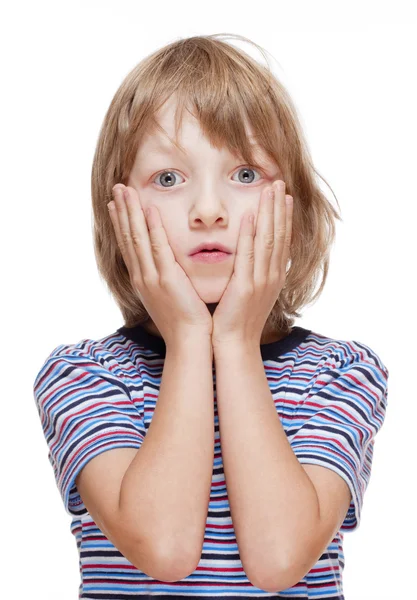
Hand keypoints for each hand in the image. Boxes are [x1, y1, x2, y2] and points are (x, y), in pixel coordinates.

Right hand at [108, 184, 212, 345]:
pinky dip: (152, 228)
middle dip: (122, 211)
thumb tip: (168, 267)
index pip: (129, 246)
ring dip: (131, 212)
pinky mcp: (167, 279)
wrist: (189, 341)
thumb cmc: (183, 321)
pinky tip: (149, 210)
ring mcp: (152, 277)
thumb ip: (166, 279)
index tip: (116, 205)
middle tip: (116, 188)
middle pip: (128, 237)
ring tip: (125, 190)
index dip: (122, 223)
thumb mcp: (169, 297)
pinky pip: (158, 248)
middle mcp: (142, 276)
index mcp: (143, 280)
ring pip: (137, 238)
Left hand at [211, 180, 292, 347]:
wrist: (235, 343)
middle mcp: (272, 275)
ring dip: (270, 213)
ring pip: (269, 240)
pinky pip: (249, 255)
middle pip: (279, 234)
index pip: (281, 240)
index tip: (285, 196)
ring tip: (271, 189)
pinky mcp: (246, 285)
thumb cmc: (238, 320)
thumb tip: (252, 259)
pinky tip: (252, 216)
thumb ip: (253, 273)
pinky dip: (251, 234)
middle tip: (280, 183)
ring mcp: (261, 280)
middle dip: (280, 207)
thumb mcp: (250, 293)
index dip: (284, 217)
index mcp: (273, 276)